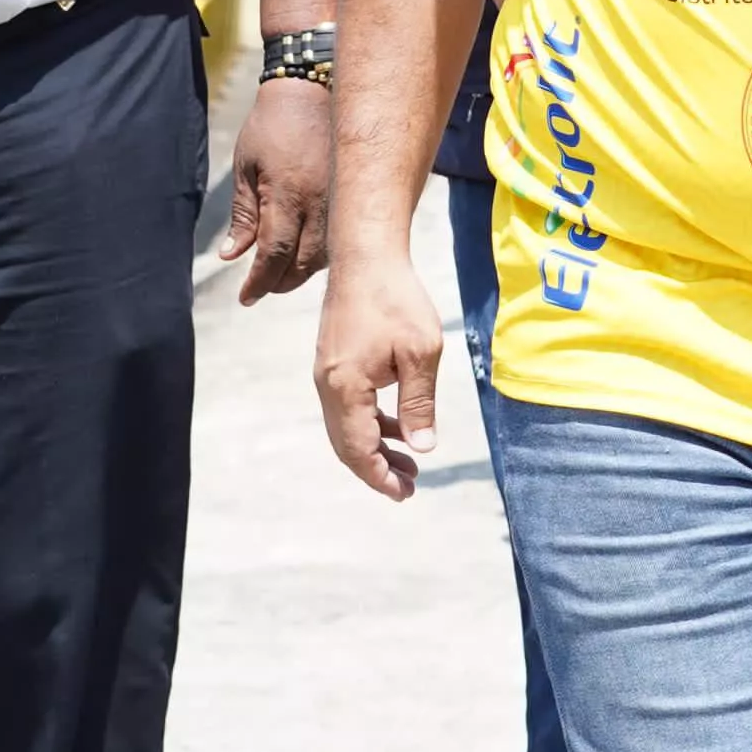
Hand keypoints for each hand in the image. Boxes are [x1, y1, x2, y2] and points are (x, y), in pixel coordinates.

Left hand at [217, 74, 335, 303]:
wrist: (314, 87)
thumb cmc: (272, 125)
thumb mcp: (246, 166)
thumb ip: (243, 214)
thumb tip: (233, 256)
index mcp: (287, 193)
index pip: (275, 253)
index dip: (260, 281)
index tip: (246, 297)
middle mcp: (320, 201)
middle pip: (304, 263)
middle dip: (280, 282)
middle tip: (260, 288)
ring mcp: (342, 198)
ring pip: (327, 255)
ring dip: (303, 271)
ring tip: (280, 272)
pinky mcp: (354, 193)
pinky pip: (341, 237)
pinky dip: (322, 253)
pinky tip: (306, 250)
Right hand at [310, 244, 446, 498]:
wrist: (367, 258)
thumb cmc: (397, 301)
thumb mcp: (421, 354)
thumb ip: (419, 403)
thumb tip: (422, 447)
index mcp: (345, 388)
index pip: (357, 449)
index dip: (380, 476)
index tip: (404, 493)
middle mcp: (328, 386)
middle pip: (347, 444)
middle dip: (377, 469)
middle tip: (408, 487)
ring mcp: (328, 374)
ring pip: (347, 426)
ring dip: (375, 447)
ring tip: (409, 464)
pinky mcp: (335, 363)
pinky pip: (350, 406)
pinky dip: (372, 423)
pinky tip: (399, 427)